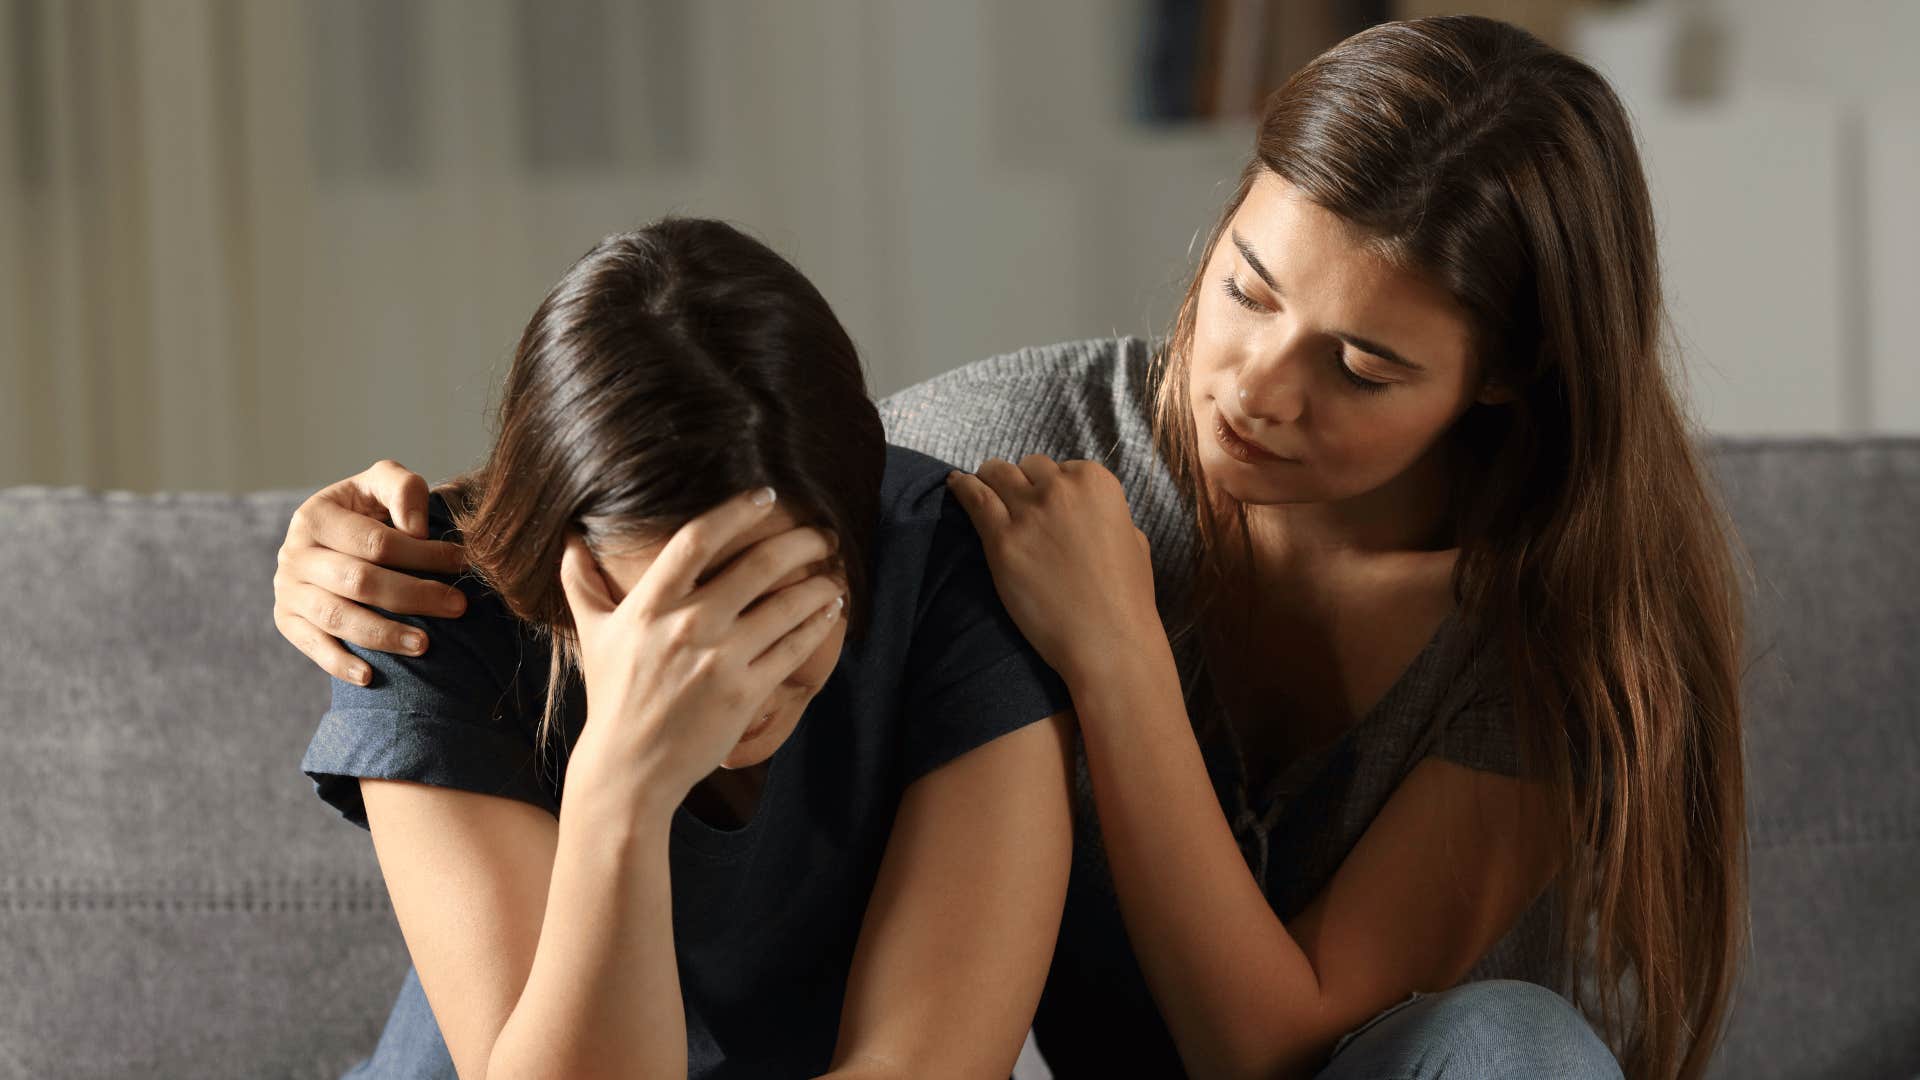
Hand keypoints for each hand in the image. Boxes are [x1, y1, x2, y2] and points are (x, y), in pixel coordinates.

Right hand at [273, 460, 470, 684]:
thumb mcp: (384, 483)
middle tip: (458, 605)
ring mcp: (287, 590)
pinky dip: (339, 663)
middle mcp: (294, 553)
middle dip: (414, 595)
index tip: (462, 563)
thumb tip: (416, 530)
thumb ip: (402, 490)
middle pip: (360, 581)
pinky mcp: (287, 620)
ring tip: (425, 645)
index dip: (423, 554)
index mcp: (315, 515)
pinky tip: (370, 677)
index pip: (375, 542)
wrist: (334, 535)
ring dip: (384, 634)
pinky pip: (313, 647)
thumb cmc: (370, 508)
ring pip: (338, 618)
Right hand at [558, 490, 847, 806]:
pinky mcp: (745, 693)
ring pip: (785, 607)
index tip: (765, 496)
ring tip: (833, 574)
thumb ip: (582, 583)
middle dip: (799, 543)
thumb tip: (569, 539)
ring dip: (818, 584)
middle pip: (757, 565)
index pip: (697, 539)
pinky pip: (793, 649)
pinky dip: (817, 625)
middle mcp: (687, 626)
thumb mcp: (593, 635)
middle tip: (821, 534)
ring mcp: (720, 660)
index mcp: (649, 606)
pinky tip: (830, 611)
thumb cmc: (613, 696)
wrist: (630, 768)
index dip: (736, 510)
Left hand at [945, 455, 1159, 686]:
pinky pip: (973, 497)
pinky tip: (954, 485)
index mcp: (1096, 482)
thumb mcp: (1133, 538)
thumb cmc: (1125, 598)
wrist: (1107, 640)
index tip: (1045, 502)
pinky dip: (961, 487)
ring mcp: (1028, 512)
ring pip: (996, 473)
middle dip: (1022, 482)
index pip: (1061, 467)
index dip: (1052, 486)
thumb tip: (1087, 511)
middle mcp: (1061, 488)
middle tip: (1015, 501)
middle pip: (1027, 467)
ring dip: (989, 479)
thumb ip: (1107, 514)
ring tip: (980, 486)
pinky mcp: (1001, 539)